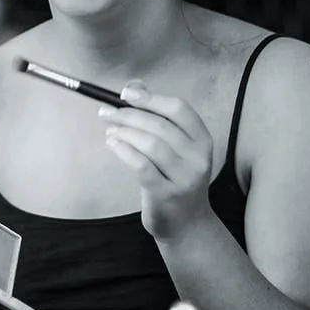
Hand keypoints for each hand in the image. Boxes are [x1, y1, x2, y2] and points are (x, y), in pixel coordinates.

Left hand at [101, 82, 217, 241]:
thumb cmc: (175, 178)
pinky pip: (141, 165)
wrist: (187, 223)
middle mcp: (198, 158)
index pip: (179, 109)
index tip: (125, 93)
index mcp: (202, 140)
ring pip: (150, 144)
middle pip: (160, 125)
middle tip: (107, 112)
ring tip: (110, 130)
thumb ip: (157, 116)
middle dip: (128, 114)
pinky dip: (123, 150)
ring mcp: (184, 178)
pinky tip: (113, 144)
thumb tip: (134, 85)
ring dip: (124, 132)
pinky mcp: (166, 194)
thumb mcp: (176, 148)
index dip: (150, 98)